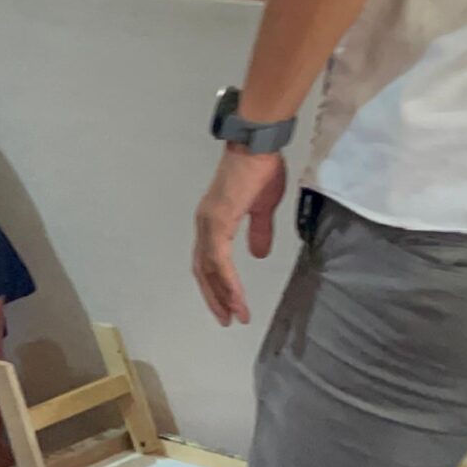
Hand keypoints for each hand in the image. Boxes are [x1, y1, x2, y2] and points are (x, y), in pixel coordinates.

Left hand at [192, 148, 285, 326]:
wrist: (258, 147)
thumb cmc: (260, 171)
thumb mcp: (263, 208)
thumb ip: (258, 232)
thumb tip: (258, 255)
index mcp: (213, 221)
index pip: (208, 261)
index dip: (217, 284)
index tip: (229, 305)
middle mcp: (205, 224)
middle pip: (202, 269)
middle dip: (214, 296)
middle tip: (226, 319)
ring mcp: (208, 223)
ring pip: (209, 269)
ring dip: (223, 295)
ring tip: (234, 316)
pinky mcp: (218, 221)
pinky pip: (219, 259)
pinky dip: (227, 281)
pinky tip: (236, 297)